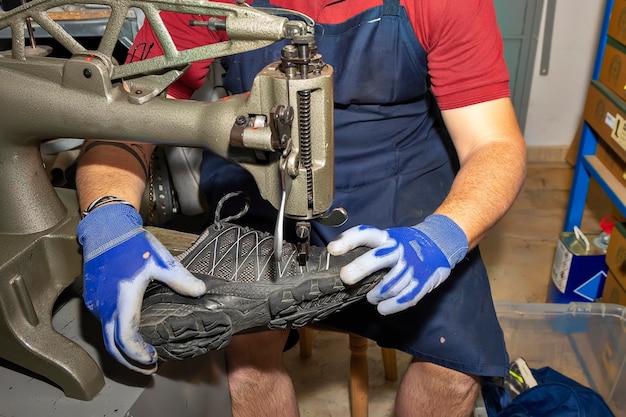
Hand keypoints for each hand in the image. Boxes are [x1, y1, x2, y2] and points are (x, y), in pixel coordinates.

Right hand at [77, 203, 205, 373]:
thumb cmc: (132, 244)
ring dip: (123, 348)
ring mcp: (95, 303)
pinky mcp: (92, 298)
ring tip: (142, 353)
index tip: (154, 359)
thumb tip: (201, 292)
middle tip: (150, 367)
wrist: (106, 228)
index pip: (126, 339)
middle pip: (112, 346)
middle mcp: (104, 306)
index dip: (138, 354)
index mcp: (122, 300)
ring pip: (106, 335)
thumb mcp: (160, 260)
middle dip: (130, 361)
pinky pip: (103, 323)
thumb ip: (180, 279)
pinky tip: (130, 332)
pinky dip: (116, 335)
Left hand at [327, 214, 467, 314]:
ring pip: (389, 284)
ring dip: (376, 294)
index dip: (348, 240)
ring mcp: (411, 266)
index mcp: (387, 237)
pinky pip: (405, 298)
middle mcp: (398, 250)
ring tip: (371, 296)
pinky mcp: (422, 281)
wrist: (440, 243)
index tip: (333, 250)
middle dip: (360, 268)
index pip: (365, 234)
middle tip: (345, 278)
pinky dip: (392, 305)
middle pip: (377, 258)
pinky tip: (382, 308)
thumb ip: (368, 249)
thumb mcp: (387, 238)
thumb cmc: (404, 244)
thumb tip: (337, 261)